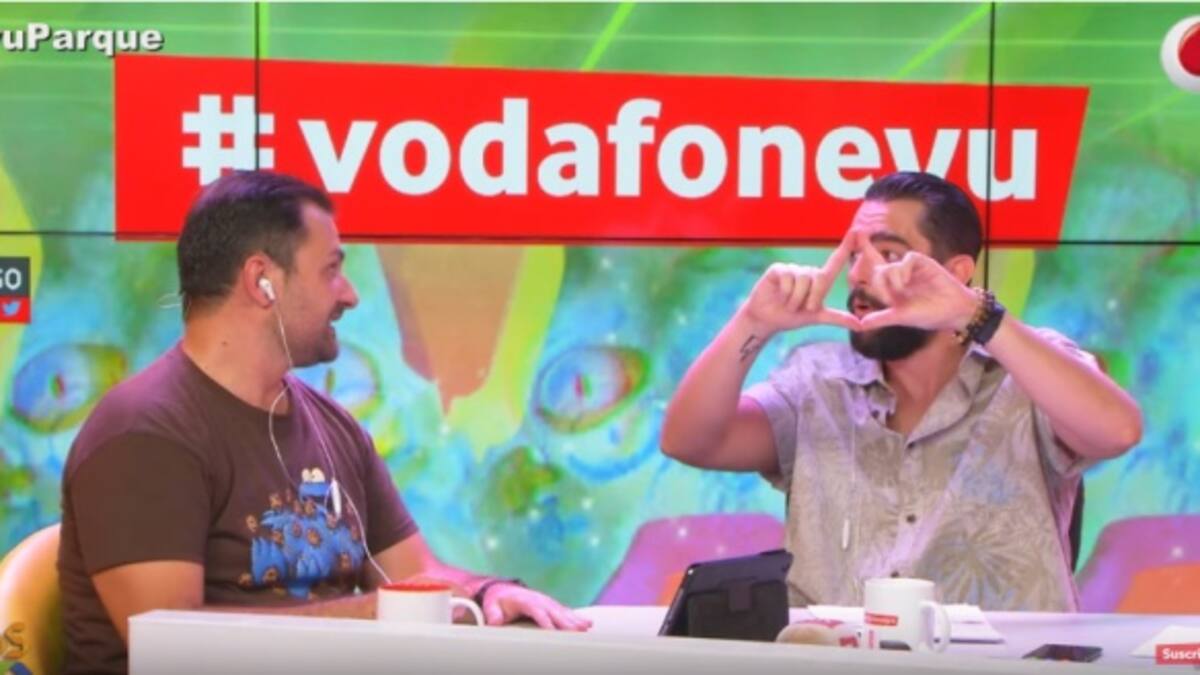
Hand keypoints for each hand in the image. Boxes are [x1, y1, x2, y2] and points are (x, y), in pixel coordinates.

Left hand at [479, 582, 591, 631]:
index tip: (553, 631)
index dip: (545, 621)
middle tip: (578, 631)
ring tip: (587, 626)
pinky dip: (576, 617)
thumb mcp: (491, 606)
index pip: (537, 611)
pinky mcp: (551, 605)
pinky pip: (565, 611)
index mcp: (525, 600)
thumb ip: (492, 614)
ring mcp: (546, 601)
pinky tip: (587, 623)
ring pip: (563, 611)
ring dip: (575, 619)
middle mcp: (538, 599)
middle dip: (566, 622)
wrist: (502, 589)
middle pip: (554, 611)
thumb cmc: (497, 601)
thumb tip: (495, 622)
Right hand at [738, 228, 860, 333]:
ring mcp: (792, 269)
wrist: (767, 320)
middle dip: (813, 297)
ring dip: (796, 299)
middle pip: (820, 278)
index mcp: (820, 281)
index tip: (857, 230)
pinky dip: (785, 292)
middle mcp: (808, 272)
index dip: (846, 246)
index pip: (835, 261)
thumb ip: (837, 318)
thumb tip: (860, 326)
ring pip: (803, 280)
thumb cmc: (791, 317)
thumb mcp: (816, 318)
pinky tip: (779, 296)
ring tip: (789, 305)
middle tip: (803, 309)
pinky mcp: (778, 269)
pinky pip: (787, 278)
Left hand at [855, 242, 978, 331]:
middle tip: (871, 262)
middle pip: (878, 265)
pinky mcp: (923, 264)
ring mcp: (910, 270)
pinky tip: (906, 281)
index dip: (863, 260)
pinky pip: (907, 259)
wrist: (953, 311)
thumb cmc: (929, 315)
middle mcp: (899, 277)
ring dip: (891, 279)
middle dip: (870, 260)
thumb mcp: (901, 317)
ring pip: (890, 266)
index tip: (852, 244)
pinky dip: (903, 270)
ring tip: (900, 291)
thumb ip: (882, 318)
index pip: (874, 274)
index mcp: (891, 289)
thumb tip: (860, 325)